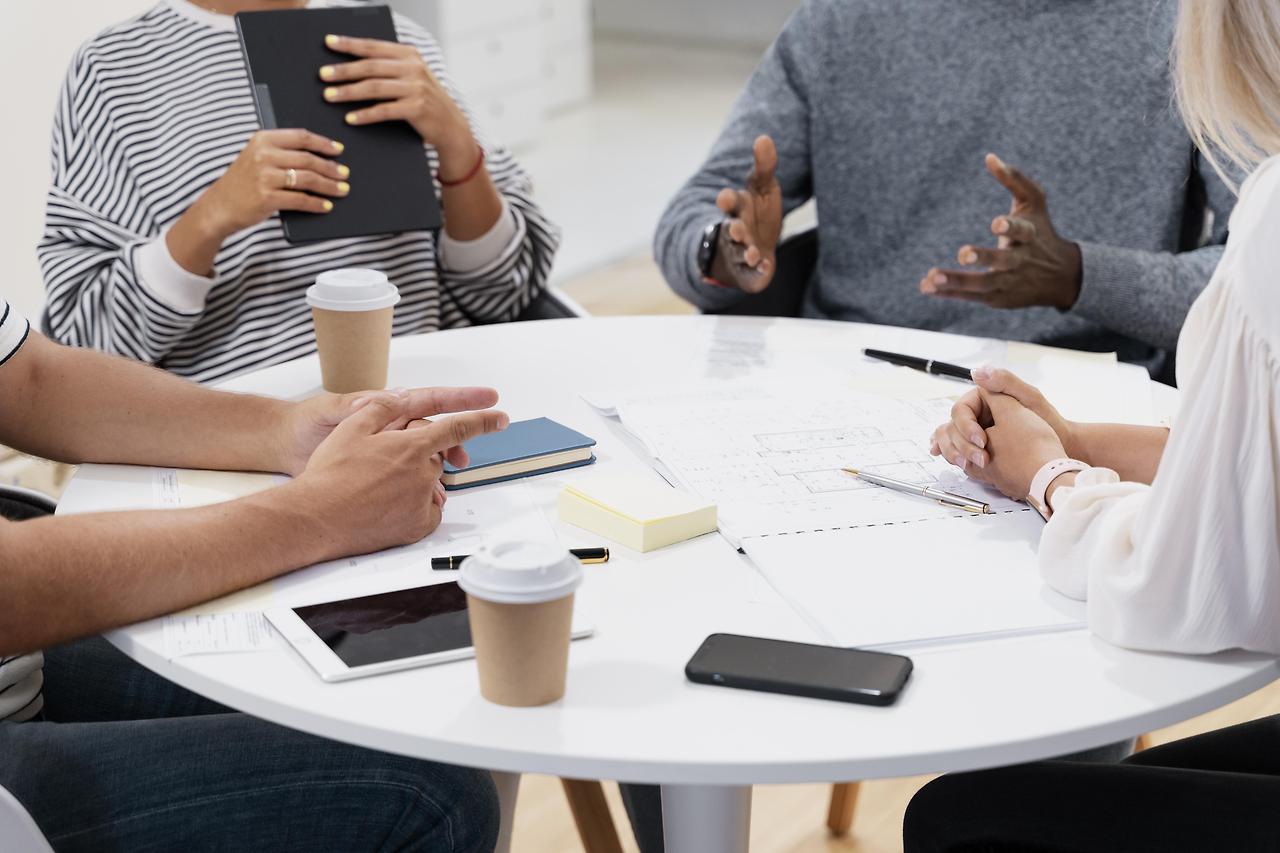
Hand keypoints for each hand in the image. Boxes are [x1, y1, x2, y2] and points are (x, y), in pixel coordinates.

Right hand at [193, 130, 347, 239]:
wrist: (220, 206)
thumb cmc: (243, 182)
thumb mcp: (256, 157)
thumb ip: (280, 152)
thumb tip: (317, 157)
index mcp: (262, 139)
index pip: (300, 137)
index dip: (323, 143)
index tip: (339, 150)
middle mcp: (263, 155)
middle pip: (308, 159)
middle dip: (330, 168)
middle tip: (345, 174)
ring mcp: (264, 176)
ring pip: (307, 179)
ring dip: (329, 186)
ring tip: (342, 190)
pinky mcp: (267, 197)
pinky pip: (300, 199)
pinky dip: (316, 203)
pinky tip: (326, 206)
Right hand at [295, 392, 508, 556]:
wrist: (315, 518)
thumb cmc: (329, 474)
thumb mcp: (350, 428)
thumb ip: (382, 409)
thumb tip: (401, 397)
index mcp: (411, 446)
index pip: (457, 429)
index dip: (482, 422)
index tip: (501, 418)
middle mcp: (423, 473)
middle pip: (436, 458)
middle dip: (418, 456)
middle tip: (383, 464)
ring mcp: (421, 501)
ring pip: (430, 484)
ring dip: (414, 481)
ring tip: (377, 487)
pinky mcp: (416, 526)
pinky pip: (429, 511)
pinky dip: (416, 506)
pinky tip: (389, 506)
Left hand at [320, 34, 476, 179]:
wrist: (452, 126)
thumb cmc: (425, 101)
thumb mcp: (412, 78)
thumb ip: (390, 68)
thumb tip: (352, 66)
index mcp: (410, 55)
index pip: (374, 47)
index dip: (350, 44)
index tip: (328, 43)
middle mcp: (414, 68)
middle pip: (370, 66)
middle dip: (343, 70)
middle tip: (322, 75)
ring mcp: (417, 88)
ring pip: (374, 87)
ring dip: (348, 92)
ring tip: (329, 96)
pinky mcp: (417, 109)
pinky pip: (384, 110)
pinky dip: (365, 115)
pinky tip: (350, 118)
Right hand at [709, 135, 783, 293]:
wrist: (754, 249)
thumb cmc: (756, 214)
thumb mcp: (762, 188)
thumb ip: (764, 166)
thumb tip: (763, 138)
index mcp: (737, 207)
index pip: (729, 201)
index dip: (726, 200)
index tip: (724, 198)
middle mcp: (734, 231)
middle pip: (731, 230)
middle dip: (734, 230)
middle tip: (737, 230)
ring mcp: (739, 253)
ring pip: (738, 254)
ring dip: (744, 253)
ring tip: (752, 254)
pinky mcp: (748, 274)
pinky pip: (749, 277)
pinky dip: (755, 275)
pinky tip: (764, 269)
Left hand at [920, 154, 1081, 309]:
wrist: (1061, 276)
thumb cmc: (1041, 231)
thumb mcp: (1034, 203)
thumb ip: (1014, 179)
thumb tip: (989, 157)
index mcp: (1030, 235)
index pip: (1022, 230)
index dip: (1010, 227)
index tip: (995, 223)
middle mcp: (1020, 261)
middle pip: (1002, 262)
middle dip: (983, 258)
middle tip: (963, 254)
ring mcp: (1009, 282)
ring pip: (982, 284)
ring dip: (956, 281)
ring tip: (932, 277)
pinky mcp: (997, 298)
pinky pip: (971, 297)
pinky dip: (949, 293)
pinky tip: (927, 287)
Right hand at [931, 386, 1065, 499]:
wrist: (1060, 447)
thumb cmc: (1050, 422)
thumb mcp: (1030, 398)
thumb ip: (1005, 382)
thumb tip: (977, 371)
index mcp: (986, 397)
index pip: (961, 409)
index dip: (965, 425)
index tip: (981, 440)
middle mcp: (979, 413)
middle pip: (953, 426)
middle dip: (961, 443)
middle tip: (979, 458)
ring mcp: (978, 429)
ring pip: (952, 438)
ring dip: (954, 451)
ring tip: (965, 465)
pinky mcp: (980, 446)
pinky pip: (960, 449)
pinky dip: (955, 455)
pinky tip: (959, 464)